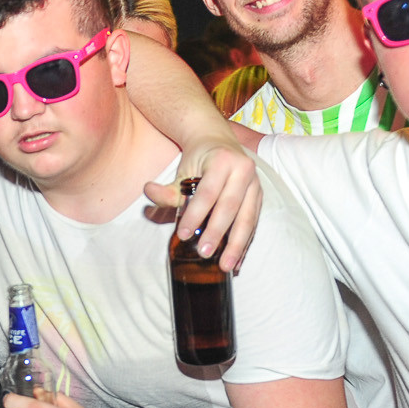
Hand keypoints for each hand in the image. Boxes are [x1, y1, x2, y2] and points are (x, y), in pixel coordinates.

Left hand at [142, 142, 261, 269]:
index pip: (207, 193)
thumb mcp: (182, 170)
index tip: (183, 235)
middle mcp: (243, 170)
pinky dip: (245, 243)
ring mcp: (255, 184)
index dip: (195, 215)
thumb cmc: (198, 159)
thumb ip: (168, 188)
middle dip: (217, 232)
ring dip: (236, 244)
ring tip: (226, 266)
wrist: (220, 141)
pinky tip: (237, 261)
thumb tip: (148, 192)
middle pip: (230, 207)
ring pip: (247, 217)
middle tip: (204, 253)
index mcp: (223, 161)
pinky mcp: (260, 196)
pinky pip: (253, 222)